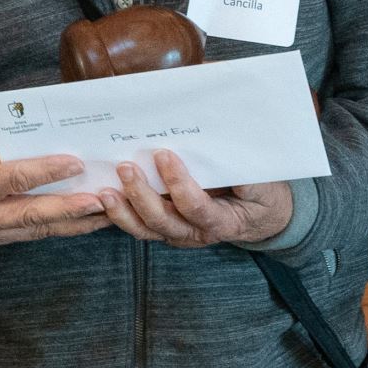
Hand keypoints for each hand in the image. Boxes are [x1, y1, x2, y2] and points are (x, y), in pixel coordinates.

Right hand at [0, 129, 109, 246]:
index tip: (76, 162)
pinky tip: (88, 219)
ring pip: (40, 229)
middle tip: (102, 200)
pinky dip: (64, 226)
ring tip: (108, 212)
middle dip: (70, 208)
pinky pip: (36, 233)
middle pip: (32, 214)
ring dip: (76, 222)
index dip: (46, 171)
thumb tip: (40, 144)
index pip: (13, 179)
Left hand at [98, 150, 293, 247]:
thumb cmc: (262, 192)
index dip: (179, 185)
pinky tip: (104, 198)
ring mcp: (178, 233)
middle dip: (142, 196)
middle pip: (163, 222)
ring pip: (146, 229)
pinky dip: (120, 215)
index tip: (165, 155)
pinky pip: (140, 225)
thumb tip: (220, 133)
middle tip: (126, 167)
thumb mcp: (262, 179)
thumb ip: (240, 164)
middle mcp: (196, 233)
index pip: (196, 208)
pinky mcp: (165, 228)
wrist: (263, 216)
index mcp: (223, 221)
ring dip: (123, 211)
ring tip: (105, 191)